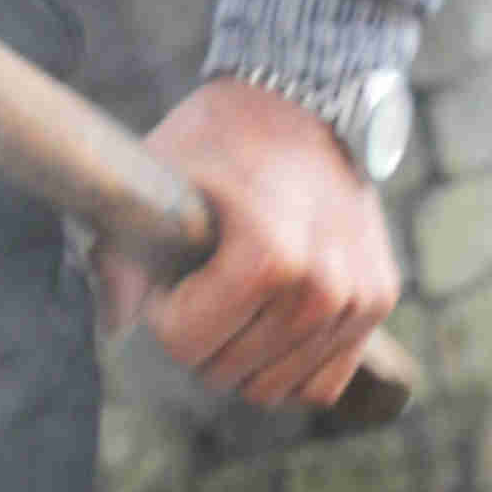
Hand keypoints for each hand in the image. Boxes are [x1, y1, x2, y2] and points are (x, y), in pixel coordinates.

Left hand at [109, 77, 400, 411]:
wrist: (302, 102)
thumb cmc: (220, 141)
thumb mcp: (158, 181)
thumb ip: (122, 255)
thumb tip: (113, 325)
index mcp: (269, 258)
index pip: (186, 344)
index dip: (162, 310)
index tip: (171, 269)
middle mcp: (325, 286)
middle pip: (229, 372)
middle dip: (199, 337)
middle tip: (200, 282)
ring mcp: (359, 298)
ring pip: (275, 389)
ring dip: (242, 356)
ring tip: (234, 295)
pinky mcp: (379, 301)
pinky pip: (323, 383)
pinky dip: (288, 368)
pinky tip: (268, 325)